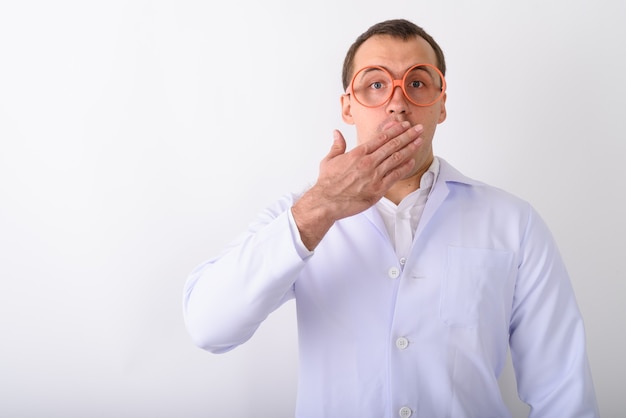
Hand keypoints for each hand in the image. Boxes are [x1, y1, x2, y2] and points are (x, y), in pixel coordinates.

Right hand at [292, 117, 423, 249]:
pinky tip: (412, 161)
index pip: (382, 138)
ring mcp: (374, 175)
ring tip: (420, 141)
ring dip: (410, 148)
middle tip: (419, 129)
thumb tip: (336, 133)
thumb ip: (337, 145)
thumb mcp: (329, 160)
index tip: (404, 125)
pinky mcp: (378, 189)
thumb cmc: (327, 182)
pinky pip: (395, 176)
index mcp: (358, 153)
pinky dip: (404, 168)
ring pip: (396, 158)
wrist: (327, 201)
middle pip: (393, 145)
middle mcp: (368, 162)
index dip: (396, 130)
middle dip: (408, 135)